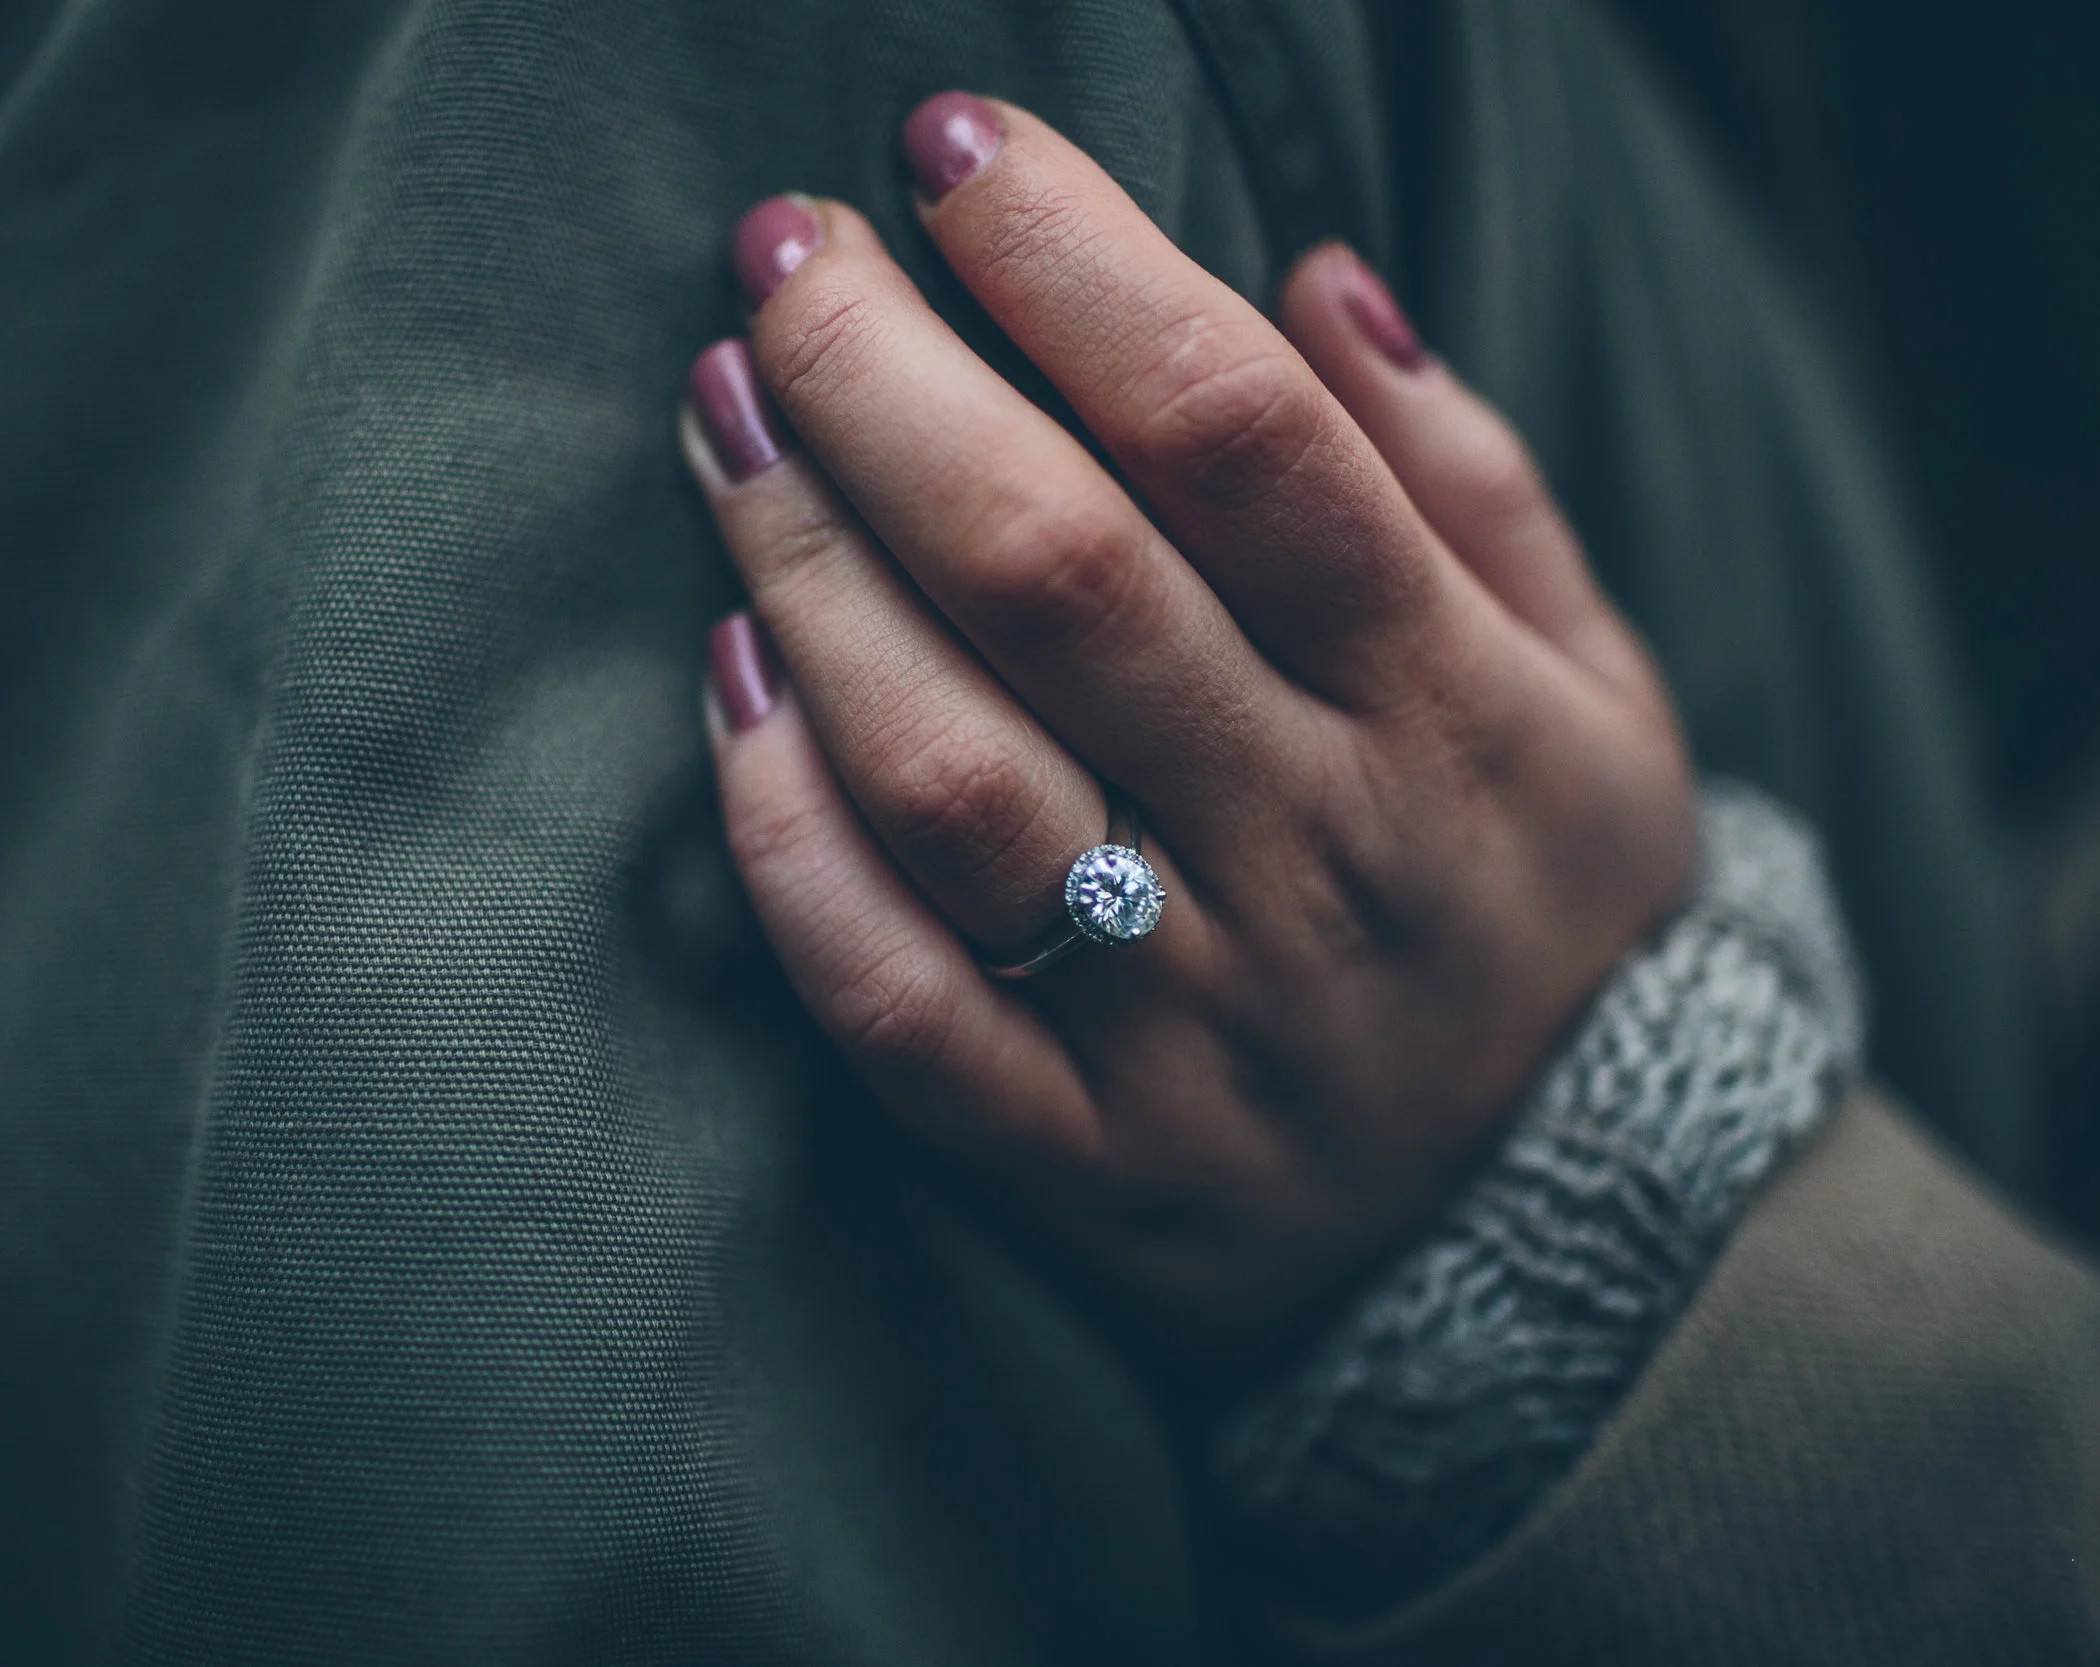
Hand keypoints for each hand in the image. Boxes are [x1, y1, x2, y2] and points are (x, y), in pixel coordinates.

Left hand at [684, 94, 1694, 1372]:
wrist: (1556, 1255)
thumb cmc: (1540, 911)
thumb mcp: (1587, 693)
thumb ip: (1461, 483)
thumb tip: (1310, 272)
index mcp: (1445, 708)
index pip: (1243, 438)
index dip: (1077, 264)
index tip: (952, 145)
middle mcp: (1315, 855)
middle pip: (1064, 577)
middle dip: (890, 382)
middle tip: (779, 256)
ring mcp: (1190, 1023)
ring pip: (956, 779)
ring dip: (810, 577)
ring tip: (722, 421)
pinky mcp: (1082, 1158)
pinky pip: (899, 1004)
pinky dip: (792, 847)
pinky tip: (733, 684)